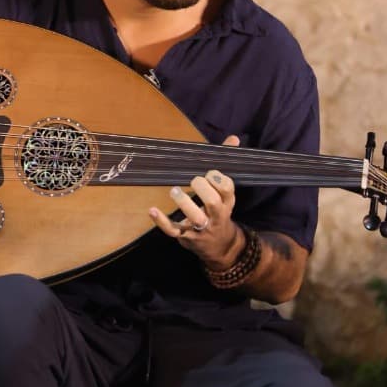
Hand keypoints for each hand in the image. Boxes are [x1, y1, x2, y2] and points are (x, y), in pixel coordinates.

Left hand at [148, 135, 243, 266]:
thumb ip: (225, 165)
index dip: (219, 180)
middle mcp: (216, 216)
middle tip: (194, 180)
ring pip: (195, 218)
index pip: (228, 190)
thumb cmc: (219, 211)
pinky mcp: (186, 236)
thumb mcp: (226, 193)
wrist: (220, 247)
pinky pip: (174, 230)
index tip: (210, 172)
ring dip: (184, 203)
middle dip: (203, 189)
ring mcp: (201, 228)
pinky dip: (162, 222)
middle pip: (213, 204)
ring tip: (174, 191)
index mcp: (227, 202)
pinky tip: (152, 210)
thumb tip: (233, 138)